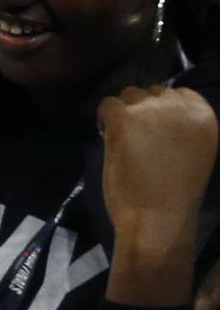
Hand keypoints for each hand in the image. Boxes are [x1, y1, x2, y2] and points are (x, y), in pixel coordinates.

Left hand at [100, 85, 217, 307]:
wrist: (159, 218)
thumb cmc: (175, 193)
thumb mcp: (192, 151)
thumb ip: (179, 128)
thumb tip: (152, 112)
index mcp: (205, 118)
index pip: (181, 93)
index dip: (162, 108)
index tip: (154, 128)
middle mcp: (181, 108)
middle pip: (153, 91)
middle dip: (142, 110)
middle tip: (136, 136)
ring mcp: (152, 111)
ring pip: (129, 94)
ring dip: (123, 113)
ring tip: (122, 139)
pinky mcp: (125, 118)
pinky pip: (107, 104)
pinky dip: (104, 118)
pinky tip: (107, 137)